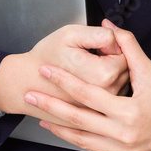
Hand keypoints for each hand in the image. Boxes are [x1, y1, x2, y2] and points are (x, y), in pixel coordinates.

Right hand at [0, 23, 129, 115]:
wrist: (25, 82)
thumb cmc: (46, 56)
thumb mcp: (71, 34)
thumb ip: (100, 34)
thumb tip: (116, 38)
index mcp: (104, 74)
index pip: (125, 54)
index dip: (111, 45)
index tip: (96, 46)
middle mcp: (105, 96)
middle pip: (124, 71)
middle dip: (111, 60)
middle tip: (90, 56)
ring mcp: (101, 109)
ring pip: (118, 86)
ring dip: (108, 76)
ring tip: (85, 70)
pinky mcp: (93, 116)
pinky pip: (108, 98)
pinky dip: (102, 89)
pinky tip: (86, 83)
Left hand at [22, 20, 150, 150]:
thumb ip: (127, 45)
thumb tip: (108, 22)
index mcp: (129, 112)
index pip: (86, 94)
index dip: (63, 81)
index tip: (44, 71)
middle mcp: (125, 136)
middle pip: (77, 120)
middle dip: (50, 106)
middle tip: (29, 94)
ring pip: (83, 140)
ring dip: (60, 128)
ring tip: (41, 116)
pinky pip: (97, 149)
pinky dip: (80, 139)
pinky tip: (68, 130)